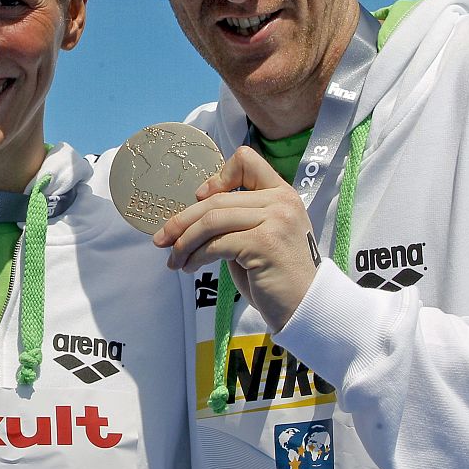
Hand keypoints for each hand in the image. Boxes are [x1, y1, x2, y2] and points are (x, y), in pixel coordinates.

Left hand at [150, 145, 318, 331]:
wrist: (306, 307)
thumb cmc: (277, 276)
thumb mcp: (258, 238)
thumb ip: (236, 221)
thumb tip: (192, 216)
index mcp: (282, 193)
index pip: (246, 161)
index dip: (218, 176)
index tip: (199, 198)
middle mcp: (281, 201)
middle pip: (217, 198)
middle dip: (182, 221)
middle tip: (162, 239)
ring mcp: (275, 219)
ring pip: (212, 220)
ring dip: (184, 241)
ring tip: (174, 259)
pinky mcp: (264, 242)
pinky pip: (216, 243)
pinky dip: (196, 256)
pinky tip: (190, 266)